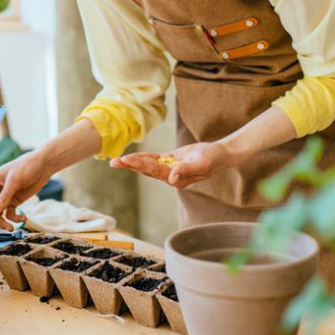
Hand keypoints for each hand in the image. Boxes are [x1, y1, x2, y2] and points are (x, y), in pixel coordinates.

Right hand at [0, 151, 53, 242]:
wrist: (43, 164)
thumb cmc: (26, 167)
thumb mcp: (14, 182)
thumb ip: (3, 199)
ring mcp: (3, 197)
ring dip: (3, 223)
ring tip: (11, 229)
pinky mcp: (13, 201)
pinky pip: (10, 214)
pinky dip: (15, 219)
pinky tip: (23, 218)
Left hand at [110, 142, 246, 188]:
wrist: (221, 155)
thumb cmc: (213, 158)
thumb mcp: (202, 162)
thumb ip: (186, 170)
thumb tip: (170, 179)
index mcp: (177, 178)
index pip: (154, 171)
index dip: (140, 164)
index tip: (126, 159)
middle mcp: (171, 177)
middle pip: (146, 170)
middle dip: (130, 166)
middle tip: (113, 162)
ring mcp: (170, 169)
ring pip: (147, 166)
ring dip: (132, 163)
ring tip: (116, 161)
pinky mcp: (171, 161)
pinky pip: (154, 160)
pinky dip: (143, 157)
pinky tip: (131, 157)